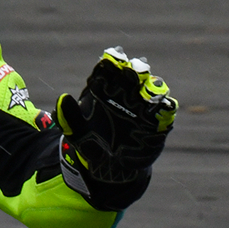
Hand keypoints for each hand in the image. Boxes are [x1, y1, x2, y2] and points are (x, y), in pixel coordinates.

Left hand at [54, 47, 176, 183]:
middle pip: (133, 74)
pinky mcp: (157, 120)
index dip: (109, 64)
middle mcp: (126, 92)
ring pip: (153, 87)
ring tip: (147, 92)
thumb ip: (68, 117)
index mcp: (104, 89)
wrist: (108, 164)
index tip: (108, 63)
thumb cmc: (90, 141)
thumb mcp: (75, 132)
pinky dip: (165, 107)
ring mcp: (143, 105)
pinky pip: (165, 110)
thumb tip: (62, 98)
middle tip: (132, 71)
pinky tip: (162, 107)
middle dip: (134, 70)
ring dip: (152, 87)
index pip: (108, 69)